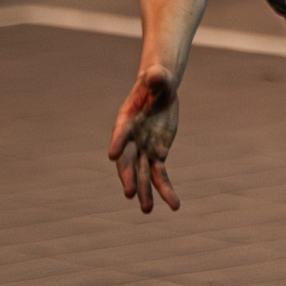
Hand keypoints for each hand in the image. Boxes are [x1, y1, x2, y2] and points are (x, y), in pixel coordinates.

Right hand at [107, 69, 180, 212]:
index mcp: (127, 119)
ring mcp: (144, 149)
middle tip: (129, 193)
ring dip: (145, 192)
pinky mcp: (157, 154)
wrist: (160, 91)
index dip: (118, 142)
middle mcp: (132, 139)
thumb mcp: (159, 78)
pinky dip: (166, 189)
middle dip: (128, 176)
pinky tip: (173, 204)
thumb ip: (157, 79)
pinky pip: (160, 175)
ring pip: (142, 174)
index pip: (121, 133)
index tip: (112, 154)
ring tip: (147, 210)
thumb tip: (155, 75)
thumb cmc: (157, 82)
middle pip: (128, 161)